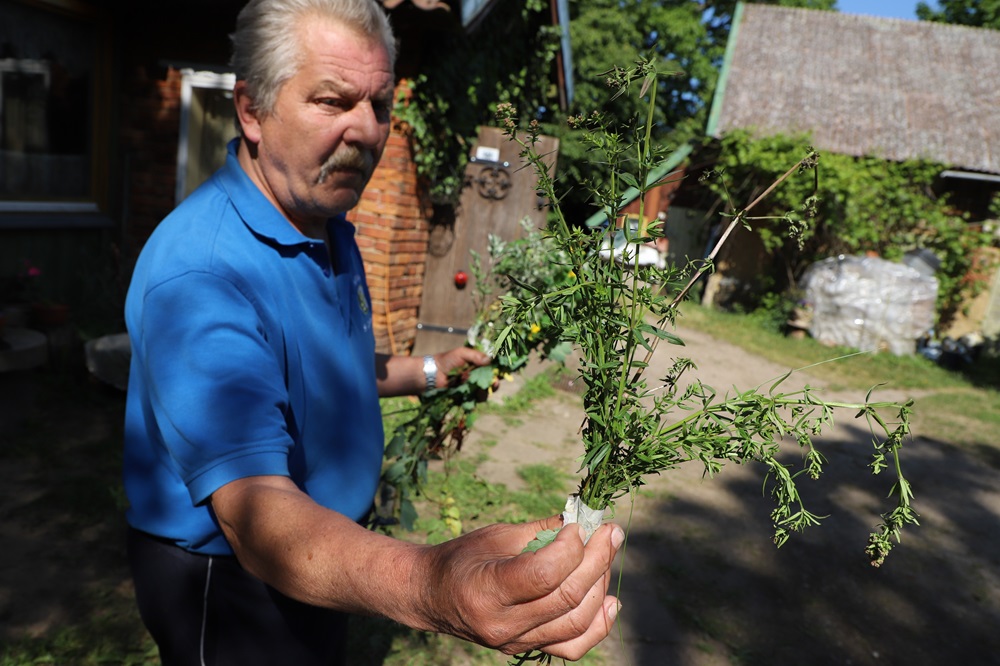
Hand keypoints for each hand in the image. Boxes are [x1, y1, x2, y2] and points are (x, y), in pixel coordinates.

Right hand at [418, 515, 623, 658]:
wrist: (433, 596)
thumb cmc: (462, 557)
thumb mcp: (496, 535)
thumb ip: (541, 530)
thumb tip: (583, 518)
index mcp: (486, 590)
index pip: (544, 574)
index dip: (571, 547)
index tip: (580, 524)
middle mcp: (502, 624)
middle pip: (566, 596)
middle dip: (597, 560)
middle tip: (610, 531)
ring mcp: (515, 642)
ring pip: (576, 622)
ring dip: (600, 585)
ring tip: (606, 555)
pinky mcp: (526, 649)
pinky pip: (572, 645)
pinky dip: (598, 625)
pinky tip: (609, 601)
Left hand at [434, 347, 498, 391]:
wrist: (432, 374)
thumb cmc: (446, 360)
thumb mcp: (462, 353)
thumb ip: (476, 356)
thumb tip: (491, 360)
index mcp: (478, 365)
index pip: (492, 369)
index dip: (498, 371)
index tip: (502, 372)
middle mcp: (477, 377)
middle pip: (491, 382)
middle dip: (494, 383)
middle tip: (494, 382)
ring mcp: (472, 387)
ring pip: (485, 391)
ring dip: (484, 390)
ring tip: (478, 387)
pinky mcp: (466, 396)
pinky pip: (476, 399)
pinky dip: (476, 396)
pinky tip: (471, 391)